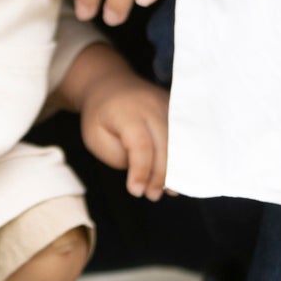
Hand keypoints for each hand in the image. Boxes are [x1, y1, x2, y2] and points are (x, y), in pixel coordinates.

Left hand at [79, 71, 171, 200]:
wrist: (110, 85)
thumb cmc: (100, 116)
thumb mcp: (95, 137)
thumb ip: (118, 156)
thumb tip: (144, 173)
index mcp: (127, 111)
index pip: (141, 144)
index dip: (141, 171)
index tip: (135, 191)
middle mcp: (152, 106)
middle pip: (165, 145)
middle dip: (160, 176)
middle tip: (152, 196)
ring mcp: (168, 105)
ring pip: (180, 142)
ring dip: (175, 170)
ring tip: (168, 190)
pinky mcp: (177, 109)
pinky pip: (185, 136)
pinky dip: (183, 158)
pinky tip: (178, 176)